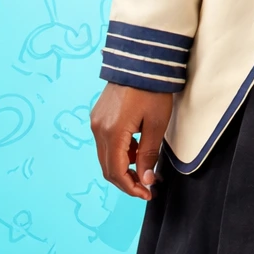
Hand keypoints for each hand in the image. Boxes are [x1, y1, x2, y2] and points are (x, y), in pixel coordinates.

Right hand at [90, 84, 173, 200]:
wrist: (141, 59)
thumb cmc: (153, 89)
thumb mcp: (157, 123)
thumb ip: (149, 154)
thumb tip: (146, 179)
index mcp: (112, 132)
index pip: (117, 172)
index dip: (131, 188)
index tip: (147, 194)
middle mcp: (98, 129)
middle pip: (108, 168)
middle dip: (128, 181)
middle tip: (148, 188)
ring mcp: (96, 121)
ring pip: (106, 156)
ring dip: (124, 167)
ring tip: (146, 169)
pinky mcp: (98, 115)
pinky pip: (106, 142)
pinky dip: (120, 152)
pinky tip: (137, 150)